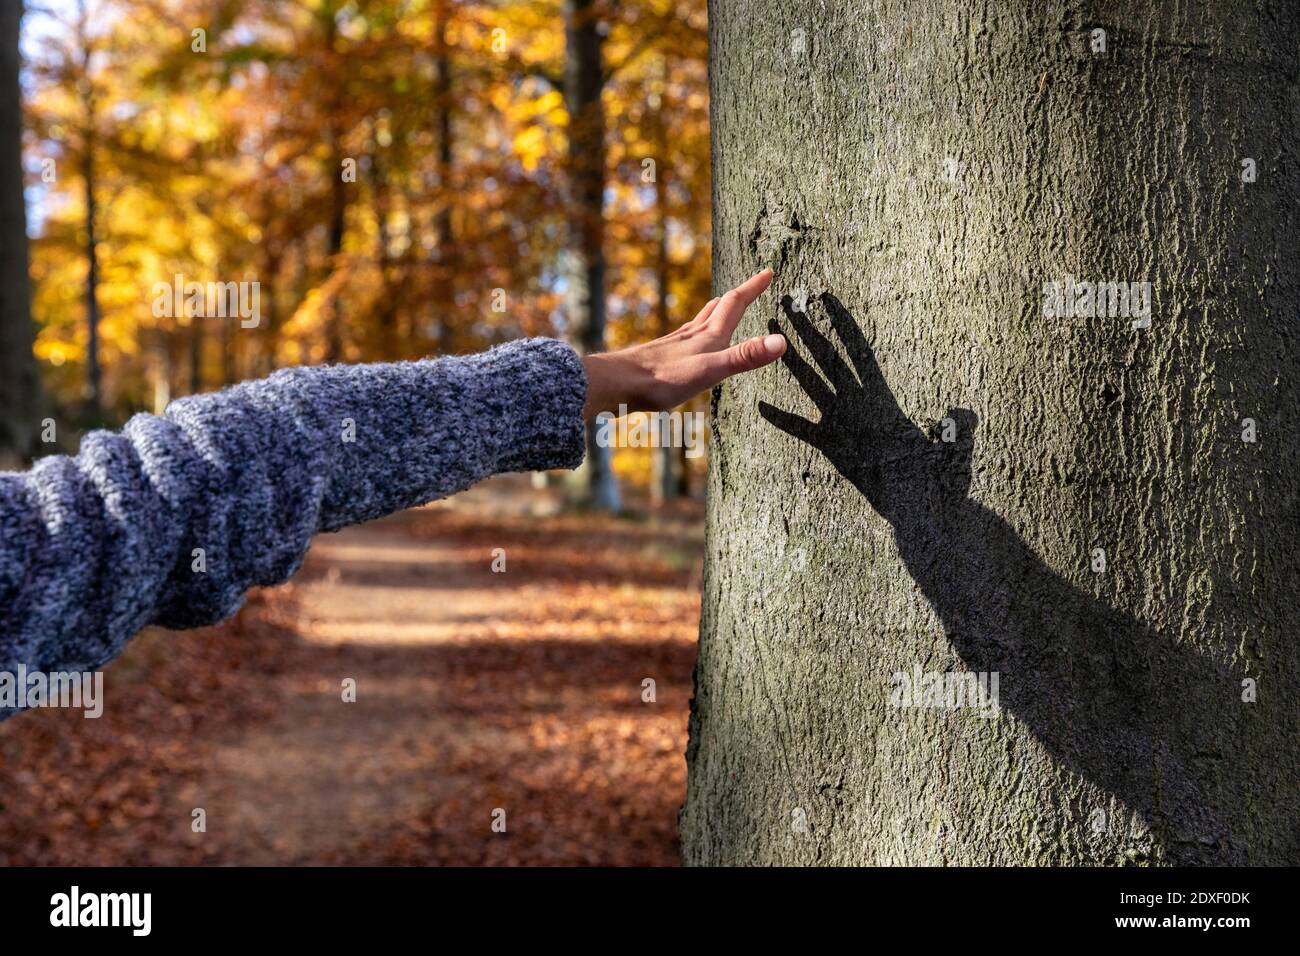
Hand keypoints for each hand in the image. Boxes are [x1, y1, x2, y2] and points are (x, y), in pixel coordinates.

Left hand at [582, 269, 785, 418]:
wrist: (619, 383)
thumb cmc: (663, 379)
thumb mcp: (710, 370)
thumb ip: (744, 357)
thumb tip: (781, 341)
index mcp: (709, 337)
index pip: (736, 303)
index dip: (753, 287)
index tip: (768, 271)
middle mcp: (693, 335)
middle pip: (719, 307)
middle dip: (738, 296)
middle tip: (751, 286)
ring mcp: (676, 344)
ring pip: (701, 320)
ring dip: (716, 310)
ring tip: (723, 305)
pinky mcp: (662, 355)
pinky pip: (685, 336)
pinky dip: (696, 329)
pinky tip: (688, 338)